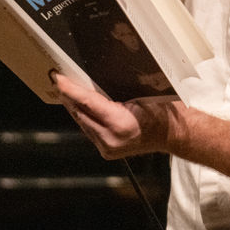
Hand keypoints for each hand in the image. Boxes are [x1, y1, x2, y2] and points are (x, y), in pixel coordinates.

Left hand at [53, 72, 170, 159]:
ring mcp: (108, 148)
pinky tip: (78, 105)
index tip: (58, 78)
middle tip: (57, 79)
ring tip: (65, 89)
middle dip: (67, 96)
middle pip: (80, 113)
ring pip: (82, 122)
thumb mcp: (138, 93)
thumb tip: (86, 82)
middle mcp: (110, 139)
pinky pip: (89, 130)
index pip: (87, 102)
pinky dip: (83, 116)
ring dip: (73, 106)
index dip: (70, 89)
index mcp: (120, 123)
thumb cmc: (160, 109)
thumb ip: (110, 93)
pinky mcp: (107, 151)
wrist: (171, 133)